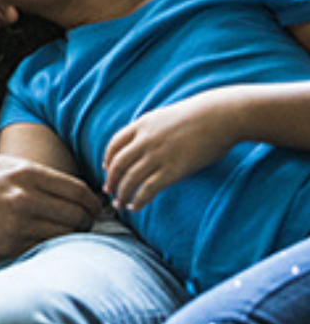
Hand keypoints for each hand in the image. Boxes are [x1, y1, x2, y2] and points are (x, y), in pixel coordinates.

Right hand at [0, 154, 100, 270]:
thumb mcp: (3, 164)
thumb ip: (37, 175)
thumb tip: (78, 192)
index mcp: (26, 172)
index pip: (79, 192)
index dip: (93, 203)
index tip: (93, 209)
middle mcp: (24, 198)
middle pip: (77, 217)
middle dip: (85, 223)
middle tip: (82, 224)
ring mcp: (16, 225)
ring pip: (64, 237)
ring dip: (69, 238)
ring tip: (62, 234)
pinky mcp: (8, 248)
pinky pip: (43, 251)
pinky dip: (49, 249)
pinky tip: (42, 241)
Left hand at [104, 92, 238, 210]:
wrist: (217, 116)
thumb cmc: (198, 116)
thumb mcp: (166, 117)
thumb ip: (154, 129)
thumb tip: (151, 142)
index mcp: (142, 124)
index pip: (115, 143)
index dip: (108, 158)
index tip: (106, 168)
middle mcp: (145, 140)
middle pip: (118, 163)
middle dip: (111, 180)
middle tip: (108, 191)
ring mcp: (157, 155)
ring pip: (130, 178)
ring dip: (122, 194)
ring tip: (120, 205)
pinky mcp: (172, 170)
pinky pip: (148, 189)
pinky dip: (138, 200)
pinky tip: (135, 207)